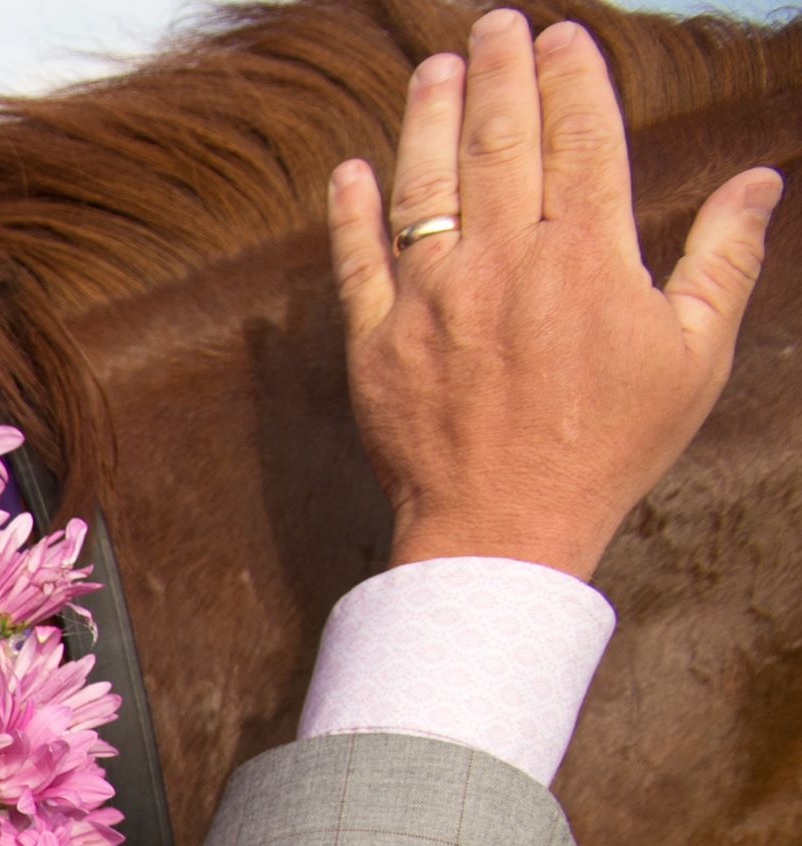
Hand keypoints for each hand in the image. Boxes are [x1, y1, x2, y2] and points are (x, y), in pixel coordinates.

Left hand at [327, 10, 778, 579]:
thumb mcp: (692, 354)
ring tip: (435, 68)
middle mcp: (504, 263)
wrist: (504, 529)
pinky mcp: (375, 341)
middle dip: (498, 71)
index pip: (581, 138)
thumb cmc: (610, 446)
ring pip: (424, 184)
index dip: (572, 78)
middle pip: (499, 141)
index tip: (562, 37)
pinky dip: (350, 211)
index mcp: (587, 257)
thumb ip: (723, 259)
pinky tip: (352, 168)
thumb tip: (761, 181)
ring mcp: (431, 299)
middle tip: (495, 24)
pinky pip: (356, 260)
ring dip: (427, 116)